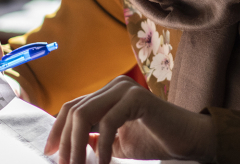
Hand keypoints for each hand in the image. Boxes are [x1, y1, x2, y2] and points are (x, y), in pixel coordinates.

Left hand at [45, 76, 214, 163]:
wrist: (190, 142)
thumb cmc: (155, 143)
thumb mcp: (116, 144)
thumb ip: (93, 139)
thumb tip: (68, 146)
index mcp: (108, 93)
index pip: (72, 108)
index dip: (57, 131)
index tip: (49, 153)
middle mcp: (114, 85)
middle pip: (74, 110)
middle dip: (64, 142)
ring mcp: (125, 88)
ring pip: (84, 114)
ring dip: (76, 146)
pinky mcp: (137, 98)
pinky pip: (107, 123)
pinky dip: (100, 148)